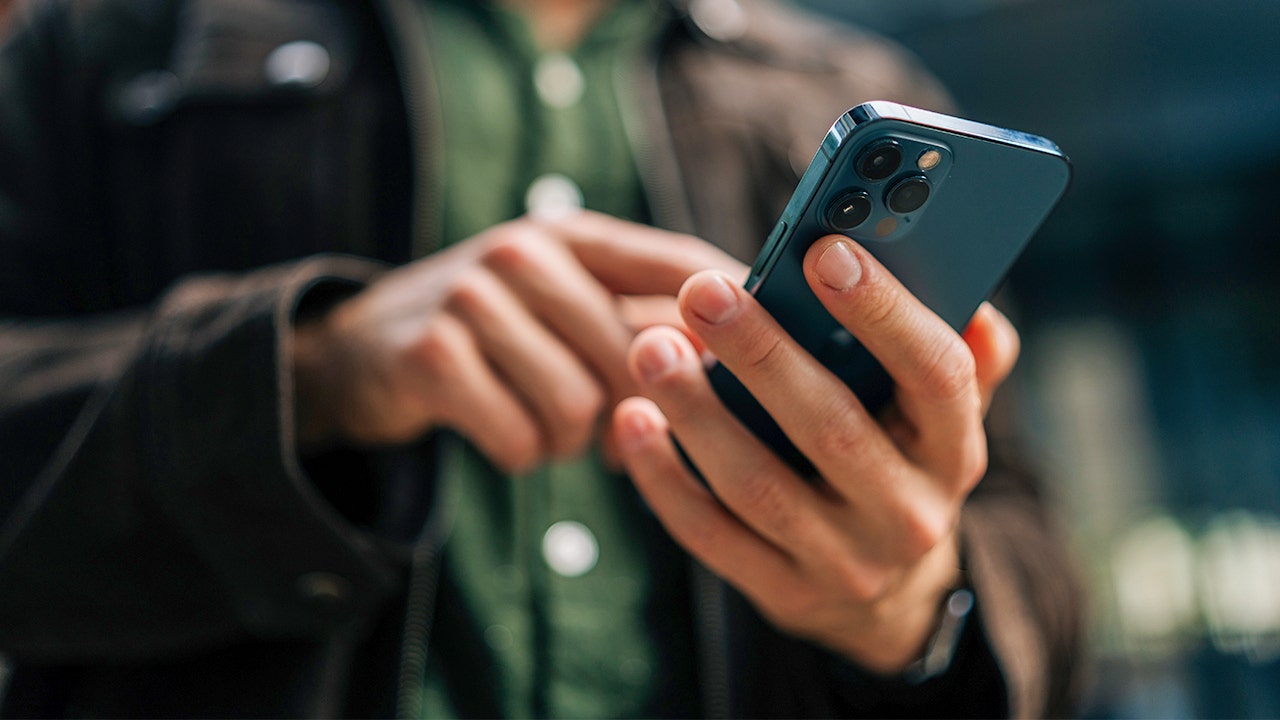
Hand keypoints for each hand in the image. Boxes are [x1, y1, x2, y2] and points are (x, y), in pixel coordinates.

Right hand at [292, 211, 741, 471]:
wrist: (360, 351)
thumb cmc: (492, 335)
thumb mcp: (563, 306)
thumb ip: (640, 322)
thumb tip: (744, 368)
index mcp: (575, 235)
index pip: (683, 264)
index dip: (734, 314)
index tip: (776, 361)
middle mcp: (526, 250)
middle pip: (637, 354)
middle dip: (634, 411)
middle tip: (613, 430)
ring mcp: (473, 296)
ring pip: (580, 405)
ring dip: (571, 440)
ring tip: (549, 427)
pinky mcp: (432, 354)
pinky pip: (521, 437)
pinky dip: (522, 453)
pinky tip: (505, 433)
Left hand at [613, 234, 1018, 672]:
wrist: (885, 596)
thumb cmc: (898, 464)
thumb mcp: (940, 417)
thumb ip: (962, 357)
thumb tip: (971, 301)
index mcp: (955, 450)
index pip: (936, 375)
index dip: (883, 312)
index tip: (823, 251)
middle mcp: (909, 513)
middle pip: (832, 426)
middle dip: (761, 352)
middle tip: (703, 291)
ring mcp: (844, 562)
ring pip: (758, 483)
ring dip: (697, 412)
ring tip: (651, 347)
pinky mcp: (782, 593)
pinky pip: (711, 533)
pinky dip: (665, 476)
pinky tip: (633, 419)